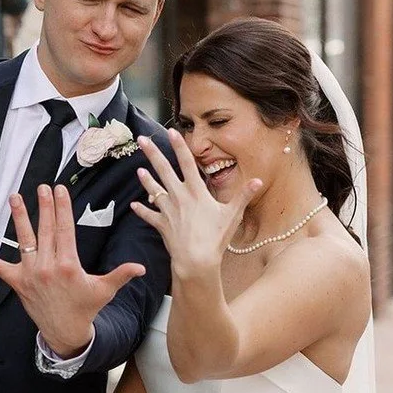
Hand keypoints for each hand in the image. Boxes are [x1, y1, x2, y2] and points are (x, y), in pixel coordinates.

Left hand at [0, 184, 145, 356]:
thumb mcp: (104, 290)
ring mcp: (30, 275)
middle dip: (44, 206)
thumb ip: (121, 275)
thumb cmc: (86, 309)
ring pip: (23, 241)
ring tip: (15, 198)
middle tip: (42, 186)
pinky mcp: (18, 283)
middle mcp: (47, 267)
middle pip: (45, 230)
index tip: (59, 190)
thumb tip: (142, 268)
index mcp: (69, 265)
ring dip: (18, 218)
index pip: (64, 230)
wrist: (65, 332)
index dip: (62, 208)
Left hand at [131, 131, 262, 278]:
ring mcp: (169, 211)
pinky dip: (142, 211)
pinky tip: (133, 205)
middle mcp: (180, 198)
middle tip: (142, 140)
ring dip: (146, 180)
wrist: (196, 261)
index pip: (187, 163)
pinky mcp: (163, 226)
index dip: (179, 146)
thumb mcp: (232, 215)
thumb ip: (244, 195)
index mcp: (196, 192)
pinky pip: (150, 216)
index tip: (171, 131)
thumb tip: (258, 180)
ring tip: (139, 169)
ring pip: (155, 191)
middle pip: (164, 171)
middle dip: (153, 154)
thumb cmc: (215, 238)